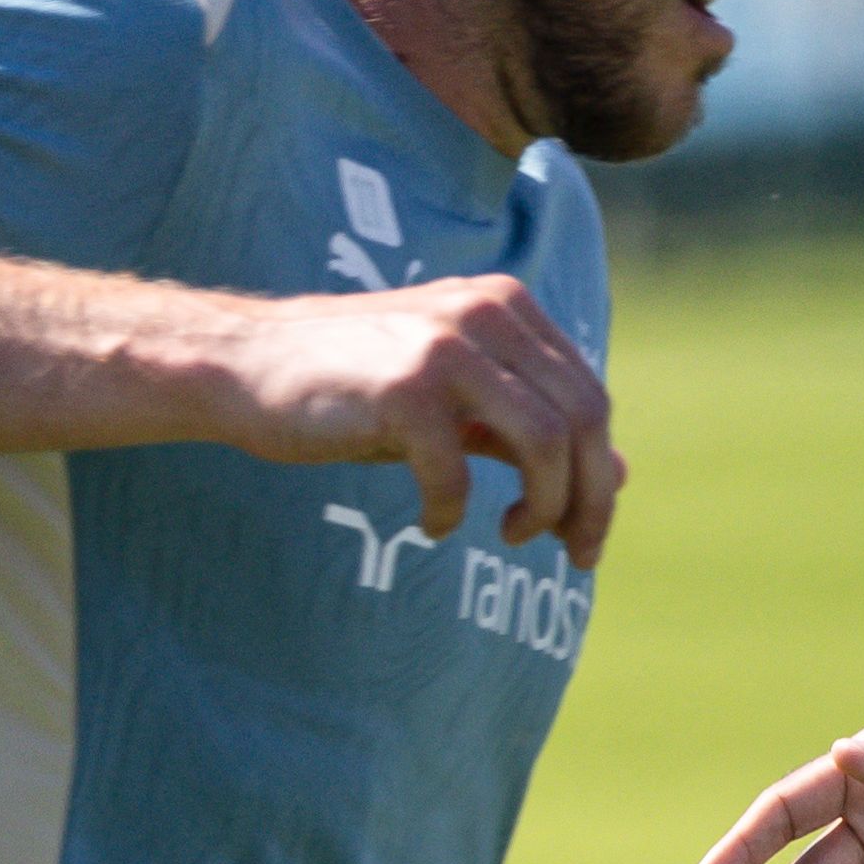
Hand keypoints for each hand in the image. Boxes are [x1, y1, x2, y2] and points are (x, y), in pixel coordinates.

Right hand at [203, 275, 622, 564]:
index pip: (590, 398)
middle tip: (573, 554)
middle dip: (588, 502)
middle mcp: (486, 315)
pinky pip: (456, 471)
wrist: (245, 363)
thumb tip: (618, 475)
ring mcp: (444, 346)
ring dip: (543, 507)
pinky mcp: (400, 387)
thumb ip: (528, 429)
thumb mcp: (456, 401)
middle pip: (583, 420)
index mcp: (509, 308)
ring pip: (545, 442)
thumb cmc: (356, 388)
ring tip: (511, 536)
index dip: (600, 474)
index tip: (584, 533)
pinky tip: (432, 524)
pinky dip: (453, 512)